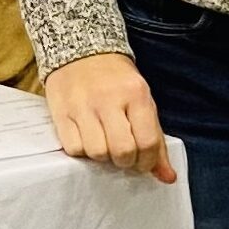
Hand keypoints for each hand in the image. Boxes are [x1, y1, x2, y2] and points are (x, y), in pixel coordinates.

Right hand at [44, 53, 175, 182]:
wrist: (81, 51)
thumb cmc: (117, 81)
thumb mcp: (142, 101)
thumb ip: (156, 139)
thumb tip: (168, 177)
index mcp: (136, 94)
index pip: (148, 142)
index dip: (147, 162)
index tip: (142, 163)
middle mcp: (109, 99)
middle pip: (122, 151)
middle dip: (125, 161)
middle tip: (123, 155)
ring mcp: (83, 106)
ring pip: (97, 152)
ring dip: (103, 157)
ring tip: (104, 145)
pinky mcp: (61, 112)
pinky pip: (74, 148)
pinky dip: (82, 151)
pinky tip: (86, 139)